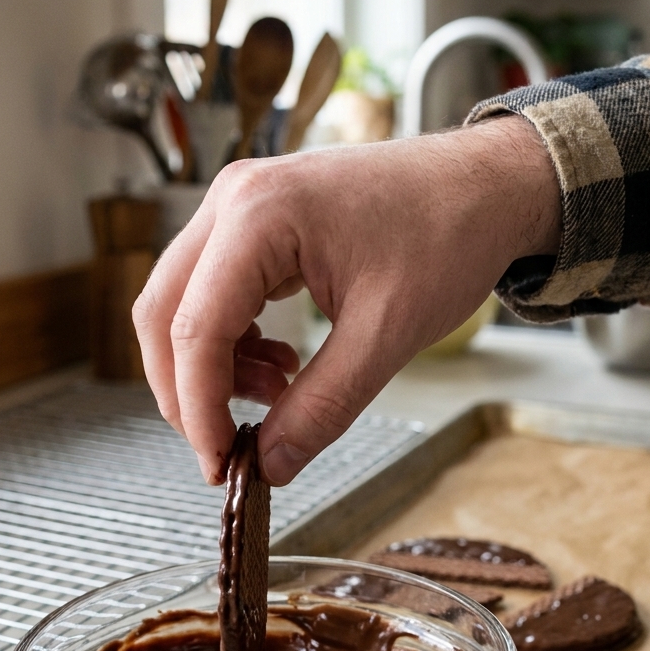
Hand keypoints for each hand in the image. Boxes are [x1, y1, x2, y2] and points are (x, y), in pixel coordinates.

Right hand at [133, 115, 560, 486]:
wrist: (486, 186)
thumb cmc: (448, 235)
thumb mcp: (387, 334)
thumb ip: (322, 406)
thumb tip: (270, 465)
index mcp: (259, 215)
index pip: (194, 328)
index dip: (198, 408)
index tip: (220, 465)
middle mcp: (234, 199)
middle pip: (163, 311)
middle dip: (186, 390)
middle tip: (226, 447)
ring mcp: (240, 203)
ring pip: (182, 301)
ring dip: (211, 365)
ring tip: (276, 396)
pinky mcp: (255, 219)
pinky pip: (213, 289)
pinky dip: (231, 340)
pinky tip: (280, 366)